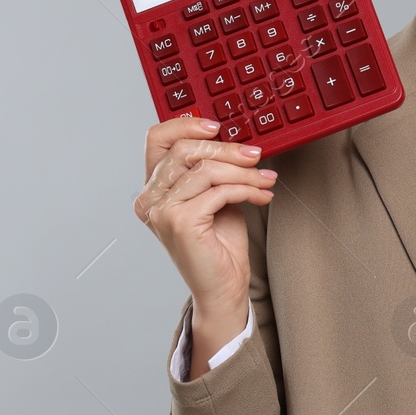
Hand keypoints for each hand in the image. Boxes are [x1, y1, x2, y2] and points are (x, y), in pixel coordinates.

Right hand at [134, 117, 273, 326]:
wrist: (223, 289)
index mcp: (153, 189)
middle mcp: (150, 199)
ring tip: (265, 181)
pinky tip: (261, 197)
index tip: (217, 127)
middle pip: (185, 150)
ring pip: (206, 169)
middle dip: (227, 149)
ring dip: (243, 172)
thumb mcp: (215, 196)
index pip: (157, 139)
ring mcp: (161, 211)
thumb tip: (235, 139)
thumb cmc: (219, 246)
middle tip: (255, 155)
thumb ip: (211, 169)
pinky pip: (219, 190)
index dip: (186, 125)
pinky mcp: (180, 222)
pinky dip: (245, 190)